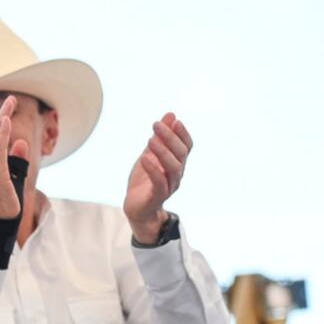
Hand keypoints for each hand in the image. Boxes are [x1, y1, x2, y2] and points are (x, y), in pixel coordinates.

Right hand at [0, 95, 29, 218]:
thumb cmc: (3, 203)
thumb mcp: (12, 177)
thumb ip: (15, 159)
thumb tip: (20, 142)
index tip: (8, 107)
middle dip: (0, 114)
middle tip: (11, 99)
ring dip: (1, 119)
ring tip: (10, 104)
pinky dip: (1, 134)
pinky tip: (6, 121)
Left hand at [124, 113, 191, 241]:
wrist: (137, 208)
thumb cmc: (144, 180)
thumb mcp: (149, 155)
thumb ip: (159, 138)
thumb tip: (170, 115)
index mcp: (176, 163)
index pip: (186, 147)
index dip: (182, 133)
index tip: (174, 120)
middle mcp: (177, 174)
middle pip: (180, 154)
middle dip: (170, 138)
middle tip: (156, 125)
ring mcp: (169, 186)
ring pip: (173, 168)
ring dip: (163, 152)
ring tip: (150, 139)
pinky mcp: (158, 196)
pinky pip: (159, 182)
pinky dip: (153, 169)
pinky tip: (144, 158)